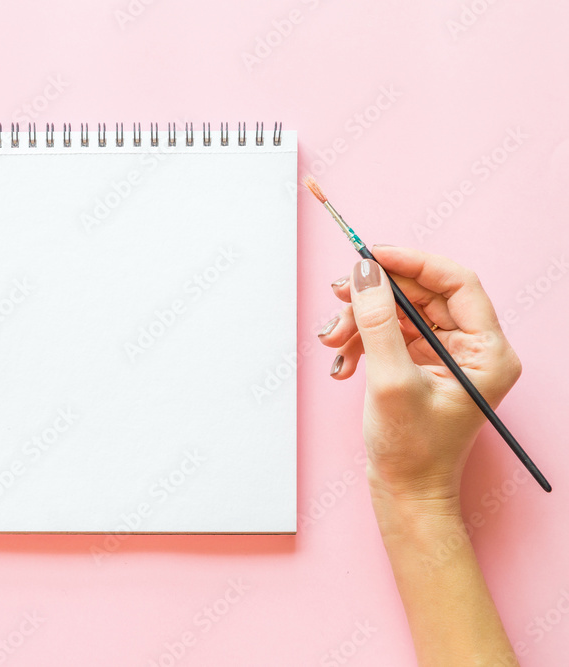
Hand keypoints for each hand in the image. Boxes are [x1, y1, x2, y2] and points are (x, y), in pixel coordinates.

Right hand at [317, 246, 521, 503]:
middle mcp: (471, 349)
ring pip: (397, 312)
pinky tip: (342, 364)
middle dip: (373, 297)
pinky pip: (387, 334)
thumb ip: (376, 321)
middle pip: (420, 295)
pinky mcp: (419, 365)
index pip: (455, 282)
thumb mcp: (390, 381)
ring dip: (359, 321)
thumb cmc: (412, 451)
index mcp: (487, 351)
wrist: (405, 495)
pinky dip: (359, 342)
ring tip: (332, 342)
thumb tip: (364, 271)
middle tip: (336, 296)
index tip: (369, 255)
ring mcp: (444, 357)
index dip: (411, 262)